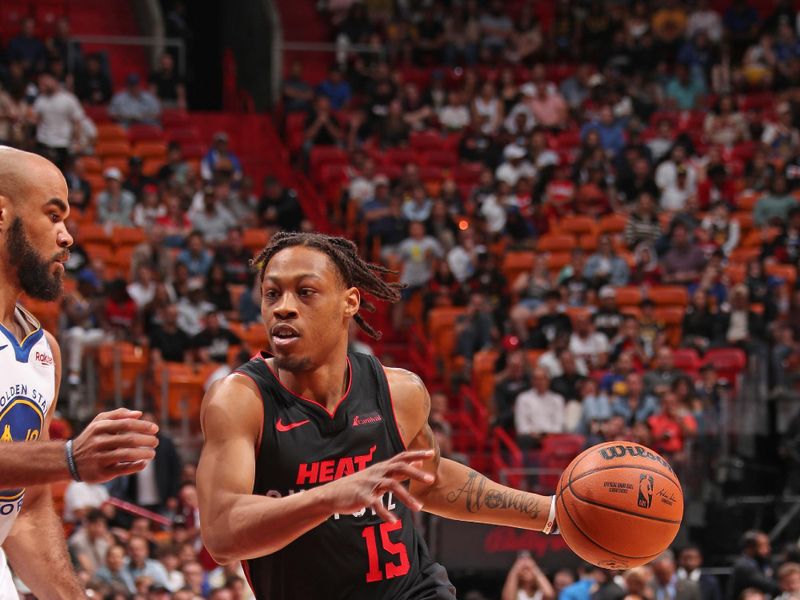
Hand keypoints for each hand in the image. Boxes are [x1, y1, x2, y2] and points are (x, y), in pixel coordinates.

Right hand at [71, 408, 158, 482]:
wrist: (69, 460)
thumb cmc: (91, 438)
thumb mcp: (99, 422)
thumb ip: (119, 415)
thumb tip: (139, 413)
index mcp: (99, 428)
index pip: (126, 424)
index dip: (143, 426)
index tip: (155, 429)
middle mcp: (98, 442)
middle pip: (128, 439)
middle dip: (146, 440)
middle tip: (156, 442)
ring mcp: (99, 458)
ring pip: (126, 454)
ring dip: (143, 453)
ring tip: (152, 453)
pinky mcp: (100, 472)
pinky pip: (122, 469)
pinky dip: (136, 466)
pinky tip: (144, 463)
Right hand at [318, 450, 434, 521]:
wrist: (332, 494)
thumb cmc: (358, 484)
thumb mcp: (378, 473)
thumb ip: (397, 468)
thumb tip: (418, 461)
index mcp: (382, 467)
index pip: (402, 457)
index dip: (417, 454)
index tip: (432, 453)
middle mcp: (377, 472)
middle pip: (399, 468)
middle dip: (415, 473)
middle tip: (431, 479)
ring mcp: (369, 484)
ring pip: (391, 486)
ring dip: (406, 497)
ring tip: (419, 507)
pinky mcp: (362, 497)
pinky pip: (375, 504)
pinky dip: (385, 513)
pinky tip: (393, 521)